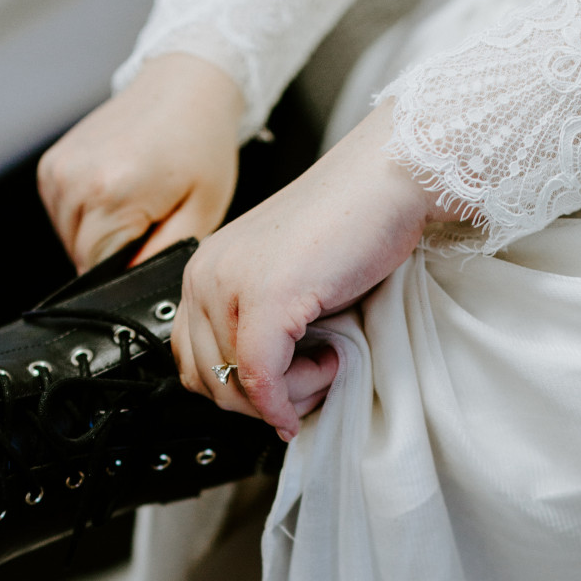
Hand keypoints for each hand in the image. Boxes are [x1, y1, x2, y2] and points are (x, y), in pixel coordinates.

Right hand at [37, 53, 243, 271]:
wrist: (184, 87)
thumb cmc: (199, 143)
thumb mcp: (201, 211)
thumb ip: (163, 254)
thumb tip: (133, 280)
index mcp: (112, 192)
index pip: (99, 267)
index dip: (129, 266)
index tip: (152, 241)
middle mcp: (76, 179)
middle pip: (81, 254)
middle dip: (115, 249)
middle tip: (151, 216)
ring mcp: (58, 169)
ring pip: (69, 236)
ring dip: (99, 231)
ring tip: (136, 198)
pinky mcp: (52, 163)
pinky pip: (62, 213)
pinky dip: (87, 212)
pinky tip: (117, 189)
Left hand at [173, 98, 444, 440]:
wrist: (387, 178)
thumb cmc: (351, 223)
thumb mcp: (289, 284)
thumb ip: (262, 328)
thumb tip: (262, 391)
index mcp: (205, 271)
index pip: (193, 362)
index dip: (238, 395)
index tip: (278, 397)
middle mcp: (206, 275)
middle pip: (209, 380)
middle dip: (263, 402)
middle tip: (312, 381)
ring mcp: (231, 284)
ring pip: (238, 384)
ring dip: (290, 393)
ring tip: (329, 360)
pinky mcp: (267, 296)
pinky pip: (262, 376)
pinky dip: (290, 397)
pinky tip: (327, 374)